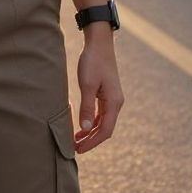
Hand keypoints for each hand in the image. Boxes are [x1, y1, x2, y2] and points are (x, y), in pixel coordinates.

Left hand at [73, 27, 123, 153]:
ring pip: (103, 122)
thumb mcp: (87, 84)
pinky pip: (101, 113)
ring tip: (76, 139)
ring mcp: (112, 98)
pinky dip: (91, 121)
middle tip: (75, 148)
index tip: (79, 149)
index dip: (92, 142)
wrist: (99, 43)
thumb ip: (87, 107)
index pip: (105, 130)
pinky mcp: (107, 93)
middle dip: (91, 140)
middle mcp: (116, 103)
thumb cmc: (93, 61)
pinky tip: (81, 124)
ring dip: (90, 131)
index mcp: (114, 103)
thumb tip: (85, 128)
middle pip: (105, 129)